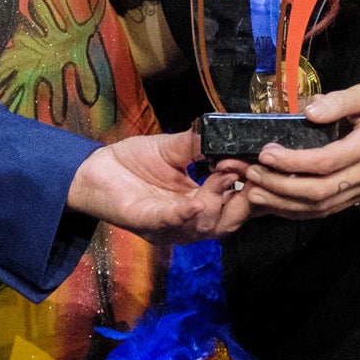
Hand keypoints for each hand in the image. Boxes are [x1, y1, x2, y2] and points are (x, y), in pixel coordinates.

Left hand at [67, 131, 253, 242]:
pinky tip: (196, 202)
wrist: (94, 169)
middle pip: (230, 221)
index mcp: (202, 203)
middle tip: (254, 174)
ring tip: (227, 178)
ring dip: (218, 203)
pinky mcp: (145, 223)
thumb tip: (230, 133)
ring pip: (205, 226)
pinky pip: (169, 222)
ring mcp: (169, 225)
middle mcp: (190, 220)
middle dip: (246, 201)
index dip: (255, 187)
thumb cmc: (134, 162)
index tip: (265, 164)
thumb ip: (200, 143)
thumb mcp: (174, 148)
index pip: (238, 203)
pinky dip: (184, 214)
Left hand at [246, 81, 359, 219]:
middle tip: (252, 174)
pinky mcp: (358, 197)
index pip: (326, 161)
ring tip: (255, 192)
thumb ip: (338, 101)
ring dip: (284, 204)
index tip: (266, 153)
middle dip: (281, 186)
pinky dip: (297, 211)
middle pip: (319, 191)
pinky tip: (275, 203)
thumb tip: (307, 111)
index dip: (293, 162)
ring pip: (320, 207)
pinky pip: (325, 210)